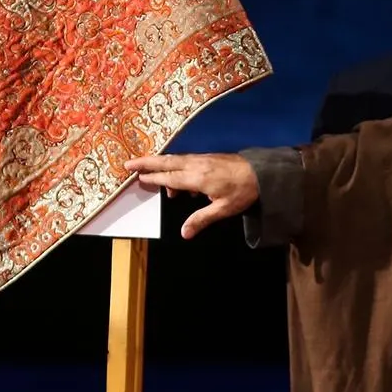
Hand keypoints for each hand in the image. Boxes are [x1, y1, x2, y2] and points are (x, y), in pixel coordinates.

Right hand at [124, 152, 259, 238]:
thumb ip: (201, 219)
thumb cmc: (243, 192)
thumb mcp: (222, 209)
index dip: (153, 178)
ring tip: (150, 175)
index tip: (138, 178)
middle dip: (146, 163)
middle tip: (129, 164)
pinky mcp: (207, 158)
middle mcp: (196, 164)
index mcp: (197, 177)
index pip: (169, 177)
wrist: (262, 172)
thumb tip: (184, 233)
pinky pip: (185, 160)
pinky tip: (179, 181)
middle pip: (166, 162)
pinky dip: (174, 166)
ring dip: (159, 164)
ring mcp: (202, 159)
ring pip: (175, 160)